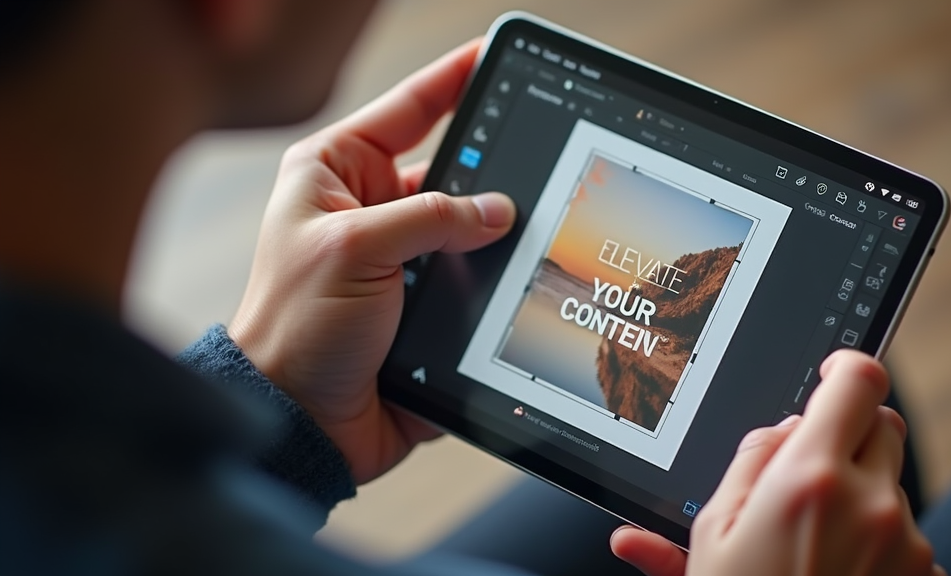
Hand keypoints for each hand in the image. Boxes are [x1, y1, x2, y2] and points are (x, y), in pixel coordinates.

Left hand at [228, 39, 515, 484]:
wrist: (301, 420)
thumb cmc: (294, 328)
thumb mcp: (356, 250)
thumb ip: (430, 218)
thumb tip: (496, 210)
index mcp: (336, 175)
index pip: (408, 109)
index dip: (454, 79)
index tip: (495, 54)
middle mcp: (370, 211)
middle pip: (450, 171)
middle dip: (489, 173)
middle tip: (533, 163)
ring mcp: (401, 259)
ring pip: (469, 230)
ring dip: (493, 238)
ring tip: (525, 236)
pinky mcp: (425, 305)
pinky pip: (475, 281)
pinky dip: (494, 284)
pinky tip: (515, 281)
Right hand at [611, 350, 944, 575]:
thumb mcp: (713, 533)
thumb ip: (747, 463)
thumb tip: (781, 431)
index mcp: (810, 479)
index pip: (857, 380)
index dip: (844, 366)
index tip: (831, 371)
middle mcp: (871, 502)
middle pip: (883, 424)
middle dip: (848, 434)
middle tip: (809, 472)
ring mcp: (907, 542)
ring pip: (892, 482)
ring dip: (862, 492)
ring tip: (814, 544)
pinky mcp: (927, 575)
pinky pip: (907, 532)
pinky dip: (879, 540)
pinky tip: (839, 573)